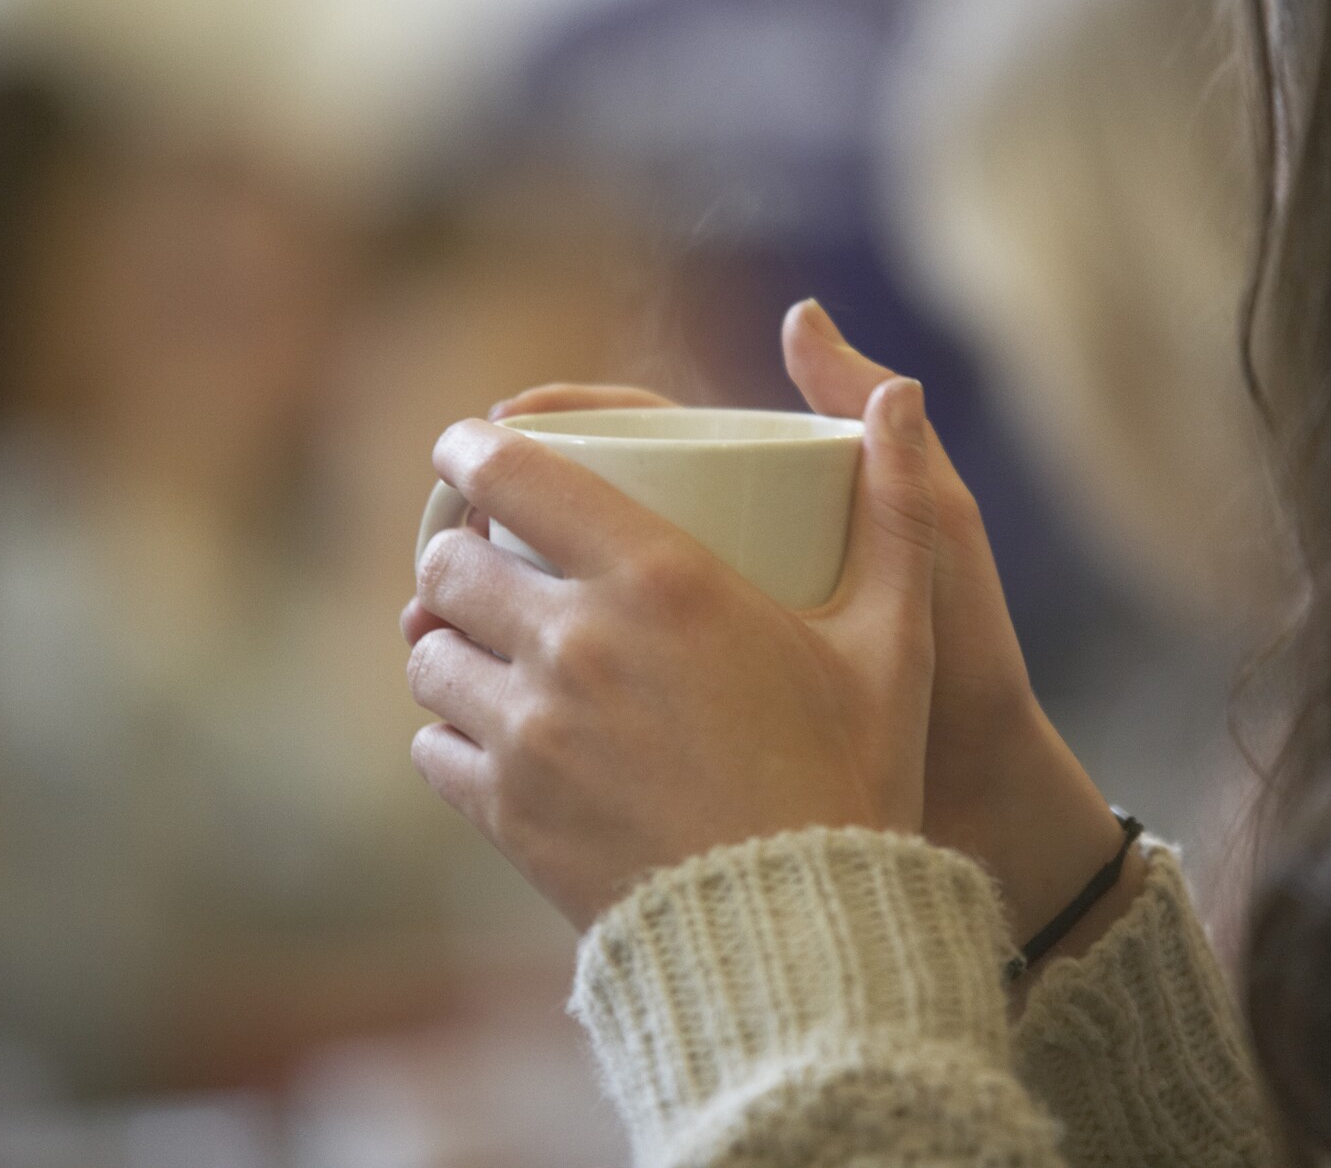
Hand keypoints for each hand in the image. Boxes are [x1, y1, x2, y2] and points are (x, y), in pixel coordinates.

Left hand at [404, 376, 937, 930]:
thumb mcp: (894, 637)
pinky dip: (451, 733)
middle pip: (448, 565)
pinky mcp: (508, 815)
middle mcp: (576, 645)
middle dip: (457, 553)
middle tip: (486, 560)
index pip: (514, 474)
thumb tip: (902, 393)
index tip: (467, 446)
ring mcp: (531, 735)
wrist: (802, 937)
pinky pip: (432, 748)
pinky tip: (496, 735)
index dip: (472, 449)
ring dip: (449, 645)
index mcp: (661, 579)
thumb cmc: (854, 775)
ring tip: (486, 650)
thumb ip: (897, 507)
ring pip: (428, 658)